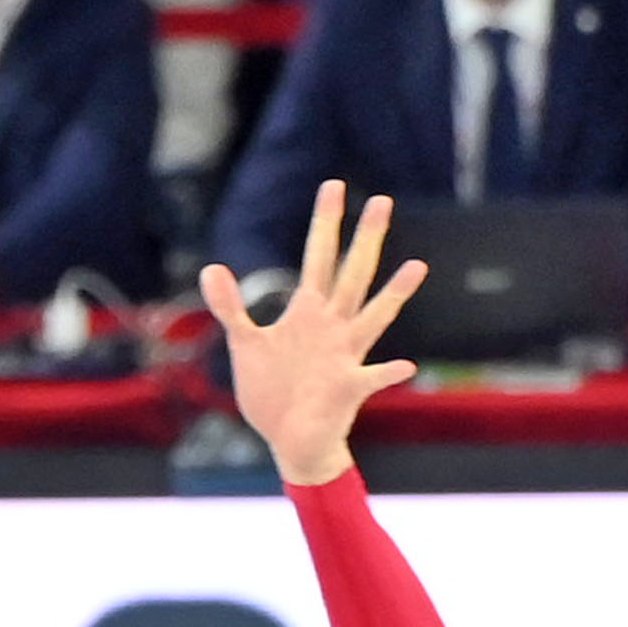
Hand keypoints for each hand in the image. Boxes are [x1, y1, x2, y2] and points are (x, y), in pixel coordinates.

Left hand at [197, 179, 424, 486]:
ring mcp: (344, 356)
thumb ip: (230, 307)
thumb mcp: (245, 343)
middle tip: (383, 200)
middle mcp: (332, 328)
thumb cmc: (273, 391)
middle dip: (365, 240)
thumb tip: (211, 267)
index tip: (334, 185)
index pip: (317, 258)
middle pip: (351, 275)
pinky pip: (372, 379)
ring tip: (416, 266)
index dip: (324, 223)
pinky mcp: (347, 388)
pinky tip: (405, 365)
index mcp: (308, 313)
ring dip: (394, 295)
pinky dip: (388, 373)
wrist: (290, 441)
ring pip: (373, 318)